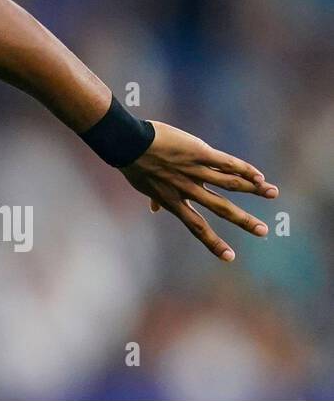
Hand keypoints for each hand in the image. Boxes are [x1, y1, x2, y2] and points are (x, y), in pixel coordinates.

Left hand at [118, 121, 278, 260]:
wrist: (127, 142)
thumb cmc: (133, 162)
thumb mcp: (143, 186)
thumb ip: (154, 198)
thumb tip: (152, 209)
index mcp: (173, 200)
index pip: (196, 227)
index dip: (213, 243)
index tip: (229, 258)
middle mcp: (187, 189)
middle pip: (220, 208)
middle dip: (243, 220)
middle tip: (263, 231)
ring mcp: (194, 171)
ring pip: (230, 183)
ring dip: (254, 189)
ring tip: (273, 194)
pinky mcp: (199, 153)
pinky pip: (226, 163)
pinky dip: (244, 169)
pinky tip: (259, 175)